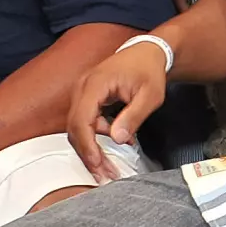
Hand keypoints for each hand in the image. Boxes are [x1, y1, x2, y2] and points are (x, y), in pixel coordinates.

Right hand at [71, 37, 171, 180]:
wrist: (147, 51)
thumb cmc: (149, 70)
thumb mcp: (150, 95)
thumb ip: (134, 116)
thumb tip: (117, 139)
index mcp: (95, 84)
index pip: (81, 120)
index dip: (88, 146)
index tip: (98, 165)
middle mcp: (82, 88)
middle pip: (75, 127)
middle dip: (88, 153)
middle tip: (104, 175)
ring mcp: (82, 92)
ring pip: (78, 127)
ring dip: (91, 148)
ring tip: (110, 166)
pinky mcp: (87, 98)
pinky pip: (85, 122)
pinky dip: (97, 137)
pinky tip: (117, 142)